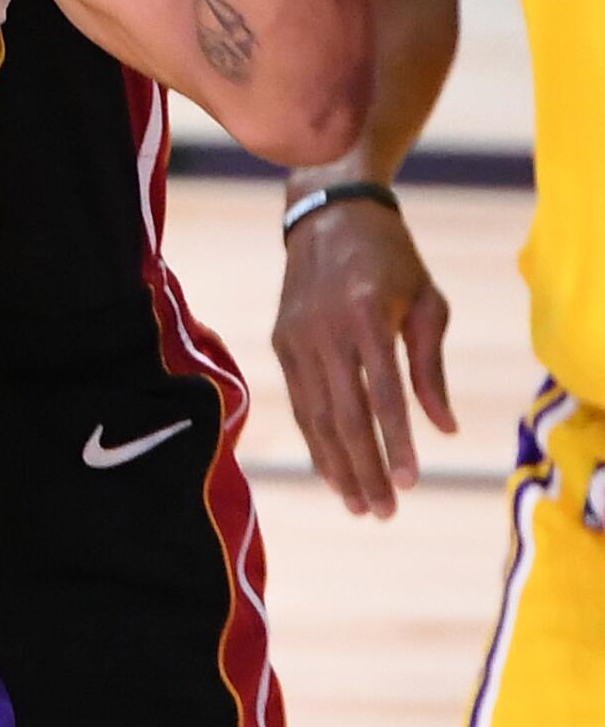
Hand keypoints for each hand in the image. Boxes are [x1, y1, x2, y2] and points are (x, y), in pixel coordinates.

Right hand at [275, 198, 456, 515]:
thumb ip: (432, 367)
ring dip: (337, 465)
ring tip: (359, 505)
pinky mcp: (281, 341)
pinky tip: (332, 471)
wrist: (329, 214)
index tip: (411, 483)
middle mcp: (325, 328)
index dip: (397, 442)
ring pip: (315, 416)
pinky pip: (299, 401)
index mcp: (366, 313)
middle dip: (365, 469)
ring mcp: (296, 336)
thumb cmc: (392, 260)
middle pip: (344, 414)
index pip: (383, 393)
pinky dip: (315, 440)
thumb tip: (444, 429)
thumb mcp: (427, 301)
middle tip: (384, 512)